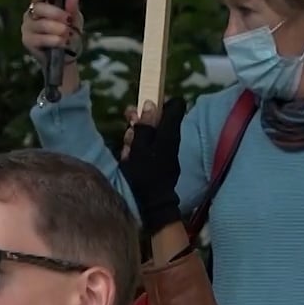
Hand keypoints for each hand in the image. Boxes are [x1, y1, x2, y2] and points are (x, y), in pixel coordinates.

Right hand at [22, 0, 84, 94]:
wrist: (67, 58)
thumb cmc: (69, 35)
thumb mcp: (75, 20)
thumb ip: (73, 7)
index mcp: (42, 3)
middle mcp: (32, 13)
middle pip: (39, 7)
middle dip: (56, 13)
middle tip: (68, 20)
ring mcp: (28, 27)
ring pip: (41, 24)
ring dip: (57, 29)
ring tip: (68, 34)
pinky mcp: (27, 41)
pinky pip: (40, 38)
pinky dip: (53, 40)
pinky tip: (62, 42)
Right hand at [118, 98, 184, 232]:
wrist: (153, 203)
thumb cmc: (146, 173)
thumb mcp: (140, 147)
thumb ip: (145, 126)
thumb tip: (151, 104)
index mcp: (169, 132)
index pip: (175, 105)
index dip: (161, 101)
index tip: (146, 105)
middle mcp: (170, 139)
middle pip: (158, 118)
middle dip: (141, 119)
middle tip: (129, 121)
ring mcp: (166, 151)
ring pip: (150, 133)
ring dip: (136, 136)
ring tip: (128, 147)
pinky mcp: (160, 161)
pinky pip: (148, 147)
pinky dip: (138, 149)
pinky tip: (129, 157)